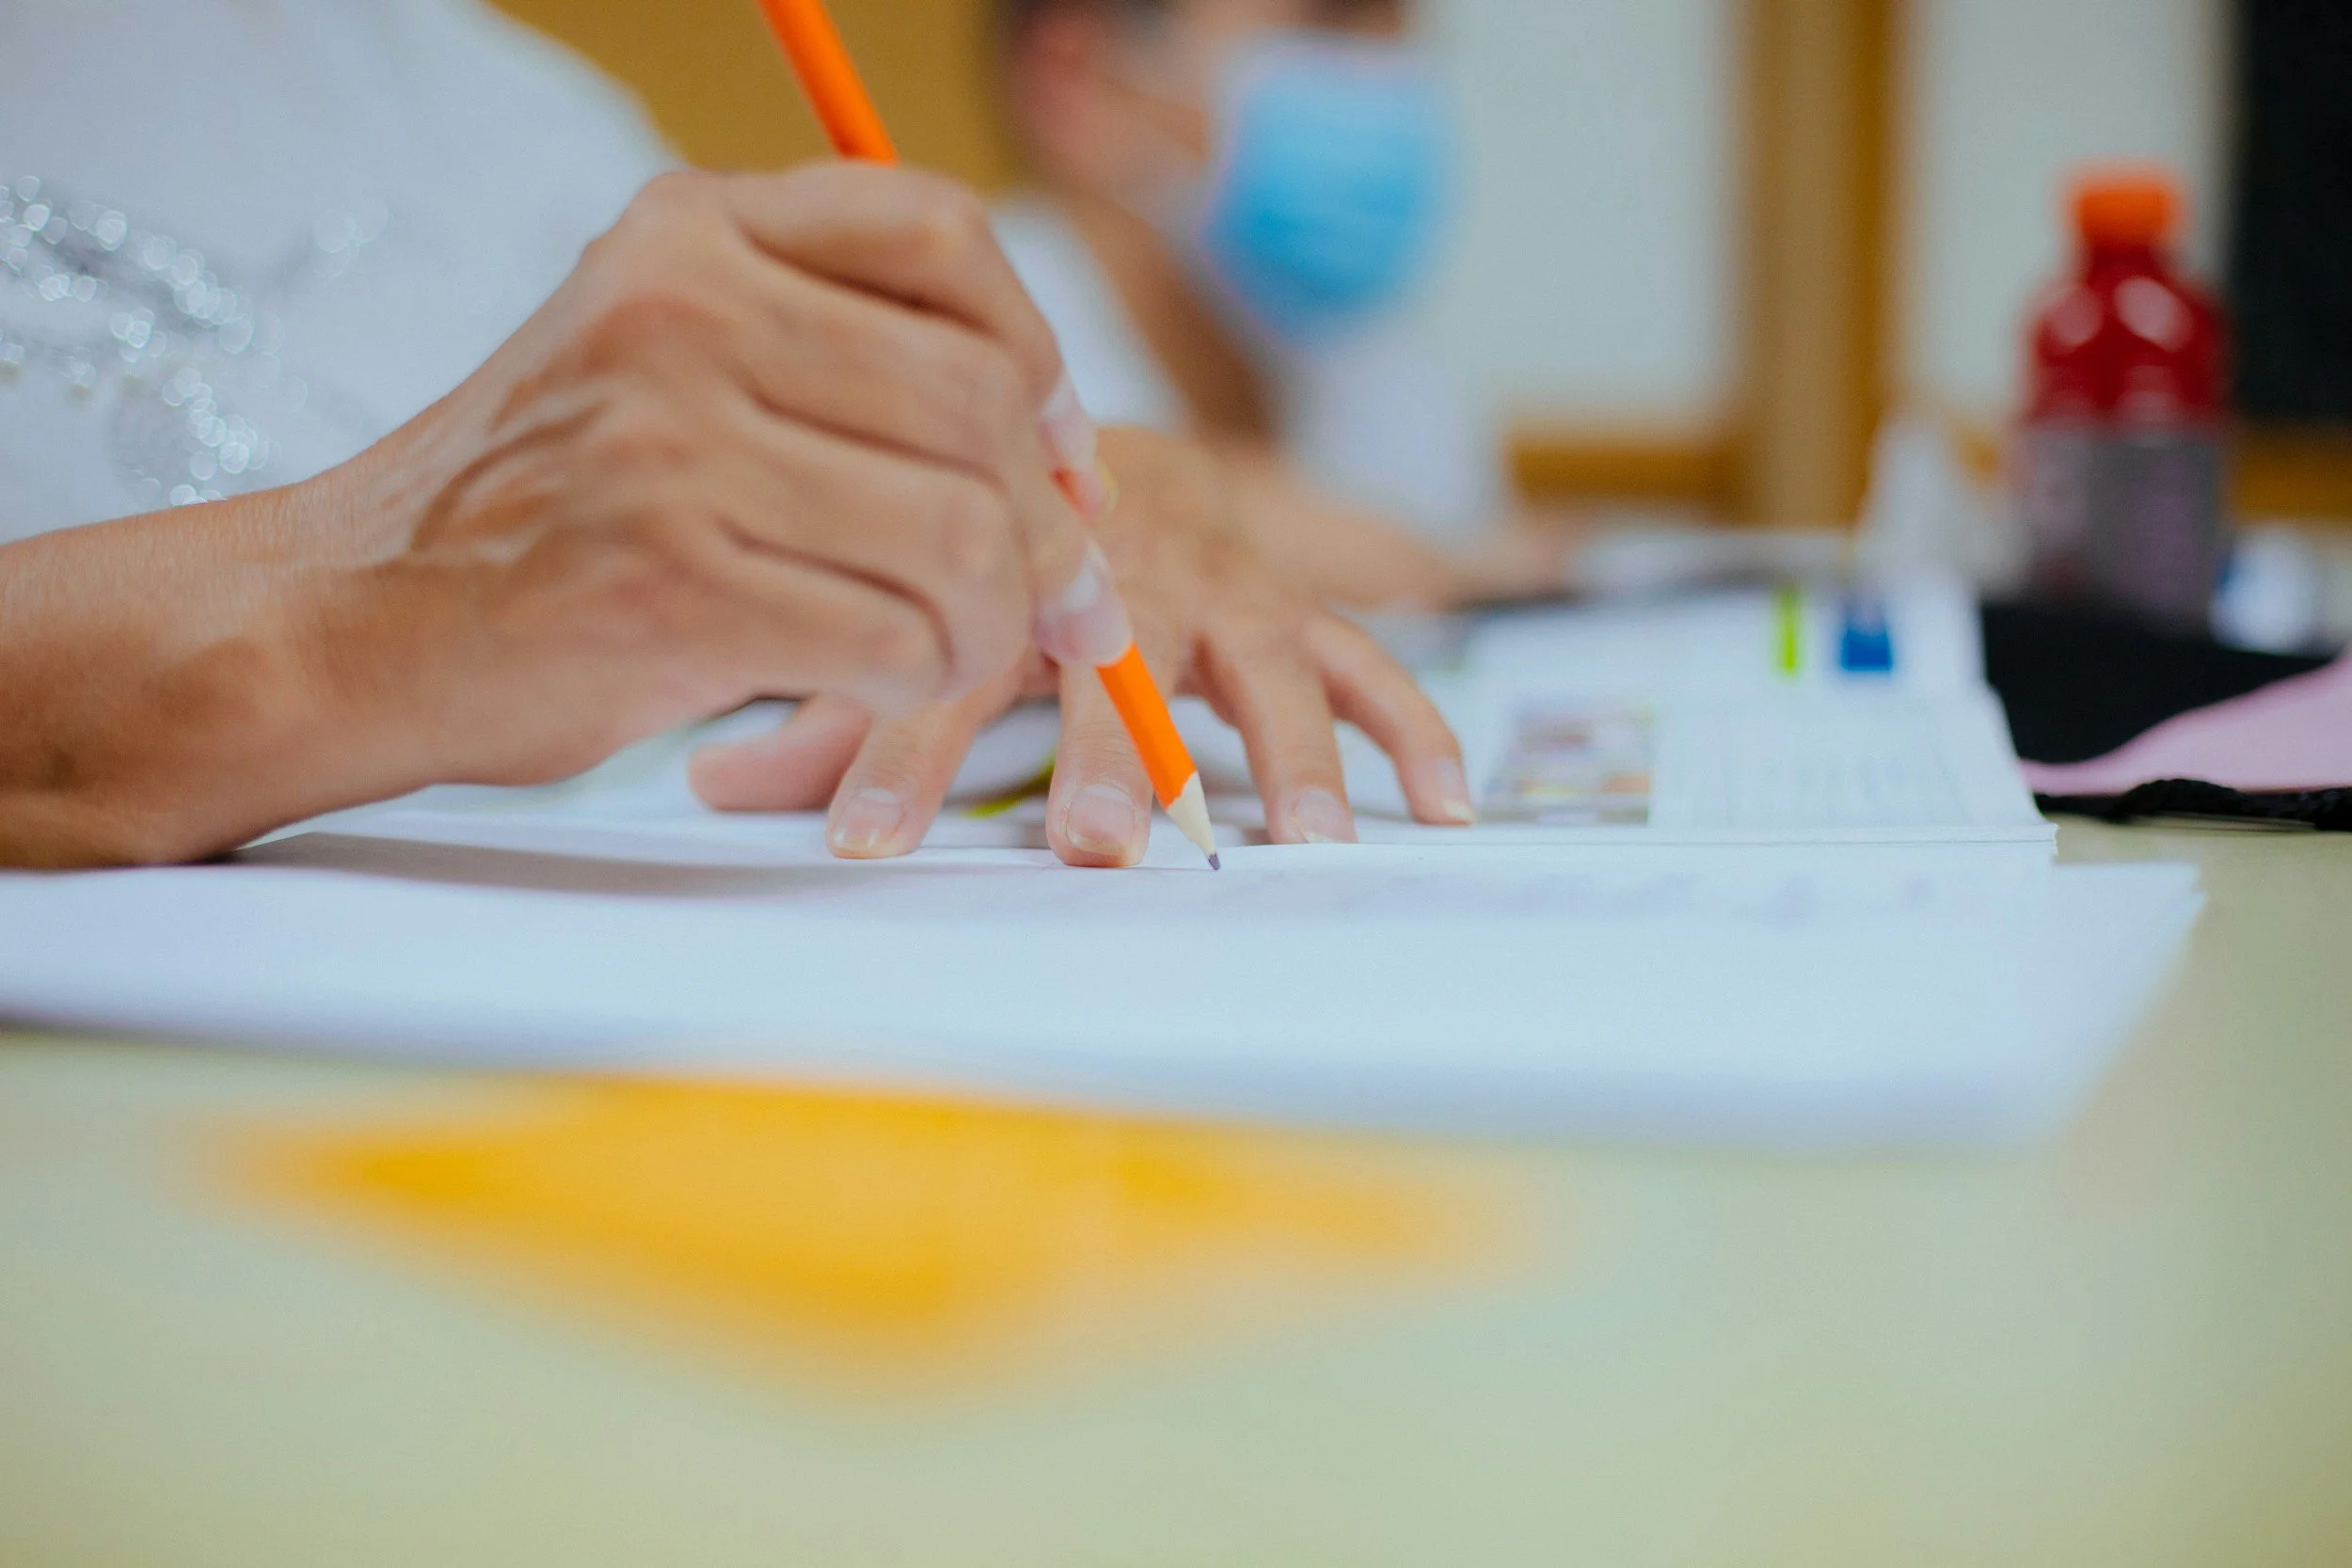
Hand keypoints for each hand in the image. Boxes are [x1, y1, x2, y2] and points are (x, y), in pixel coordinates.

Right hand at [1, 165, 1128, 864]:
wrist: (350, 621)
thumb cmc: (542, 511)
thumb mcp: (660, 359)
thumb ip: (828, 354)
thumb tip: (1061, 447)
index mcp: (690, 230)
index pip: (941, 234)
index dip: (1039, 352)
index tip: (1058, 451)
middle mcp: (680, 312)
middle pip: (977, 397)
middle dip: (1050, 522)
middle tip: (1063, 599)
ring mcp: (669, 448)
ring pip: (958, 529)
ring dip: (999, 621)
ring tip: (972, 654)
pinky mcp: (669, 588)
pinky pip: (893, 636)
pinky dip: (928, 680)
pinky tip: (892, 689)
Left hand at [688, 428, 1477, 864]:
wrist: (1074, 440)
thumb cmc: (981, 541)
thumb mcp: (900, 608)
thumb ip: (825, 701)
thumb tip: (709, 777)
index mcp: (1009, 559)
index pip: (944, 651)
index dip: (899, 745)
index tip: (863, 842)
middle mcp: (1125, 559)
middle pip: (1124, 652)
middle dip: (1112, 749)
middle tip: (1097, 843)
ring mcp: (1222, 577)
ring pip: (1264, 655)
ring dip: (1286, 749)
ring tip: (1294, 842)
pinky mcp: (1291, 600)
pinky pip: (1366, 660)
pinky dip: (1410, 729)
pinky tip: (1442, 807)